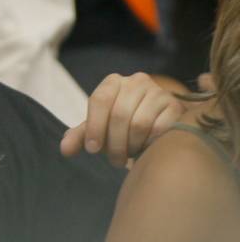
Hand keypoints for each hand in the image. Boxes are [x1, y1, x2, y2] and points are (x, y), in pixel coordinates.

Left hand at [60, 72, 187, 165]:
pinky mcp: (176, 106)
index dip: (94, 126)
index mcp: (113, 82)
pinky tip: (146, 149)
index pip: (99, 100)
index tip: (92, 149)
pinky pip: (159, 129)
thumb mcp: (100, 127)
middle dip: (114, 143)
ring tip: (129, 155)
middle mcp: (137, 81)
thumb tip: (65, 150)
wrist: (159, 120)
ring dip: (132, 146)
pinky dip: (149, 144)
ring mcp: (159, 92)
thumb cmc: (123, 123)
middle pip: (119, 115)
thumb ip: (81, 136)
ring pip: (139, 124)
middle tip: (113, 160)